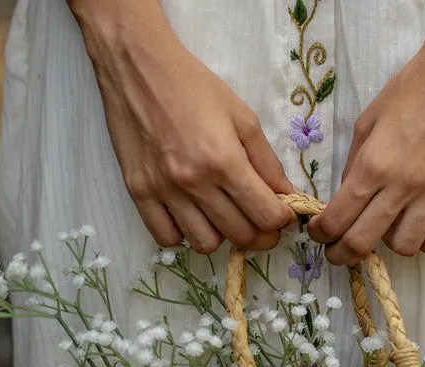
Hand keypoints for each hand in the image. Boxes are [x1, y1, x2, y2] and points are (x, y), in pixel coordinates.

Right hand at [70, 1, 295, 252]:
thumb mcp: (243, 118)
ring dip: (222, 236)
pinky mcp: (138, 192)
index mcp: (224, 161)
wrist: (136, 65)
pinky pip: (166, 238)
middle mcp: (194, 182)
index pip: (266, 216)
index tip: (283, 214)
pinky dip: (183, 234)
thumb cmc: (194, 86)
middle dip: (260, 233)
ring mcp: (164, 190)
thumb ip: (268, 163)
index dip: (282, 221)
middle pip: (241, 236)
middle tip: (260, 219)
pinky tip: (191, 216)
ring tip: (223, 216)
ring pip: (206, 244)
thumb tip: (288, 197)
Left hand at [308, 0, 424, 264]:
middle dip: (343, 254)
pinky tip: (424, 235)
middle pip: (364, 241)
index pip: (338, 218)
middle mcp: (403, 185)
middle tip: (340, 253)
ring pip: (406, 246)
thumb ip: (355, 164)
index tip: (320, 235)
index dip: (322, 235)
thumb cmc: (412, 89)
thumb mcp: (368, 121)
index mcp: (374, 165)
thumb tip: (345, 198)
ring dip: (390, 246)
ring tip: (387, 233)